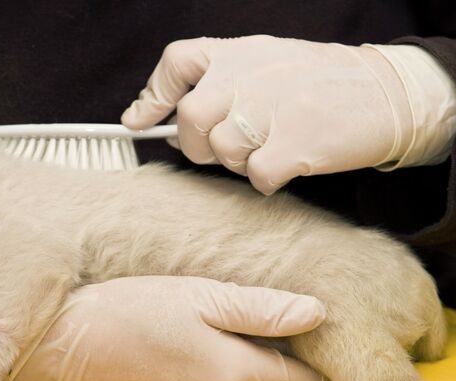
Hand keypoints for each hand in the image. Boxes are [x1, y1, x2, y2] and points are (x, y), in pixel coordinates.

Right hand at [4, 276, 337, 380]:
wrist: (66, 345)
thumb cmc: (130, 311)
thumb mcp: (199, 295)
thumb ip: (261, 310)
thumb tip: (317, 312)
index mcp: (239, 374)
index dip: (326, 369)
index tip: (330, 346)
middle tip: (317, 357)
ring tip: (285, 364)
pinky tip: (240, 374)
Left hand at [121, 35, 413, 194]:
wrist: (389, 93)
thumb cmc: (320, 83)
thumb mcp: (268, 61)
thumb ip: (218, 81)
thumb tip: (152, 115)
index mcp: (241, 52)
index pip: (178, 61)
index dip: (152, 94)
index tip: (138, 120)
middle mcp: (251, 75)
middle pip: (190, 118)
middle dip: (197, 144)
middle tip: (221, 149)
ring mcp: (272, 108)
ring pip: (222, 151)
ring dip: (239, 162)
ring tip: (270, 147)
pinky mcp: (295, 142)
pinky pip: (257, 176)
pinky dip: (268, 180)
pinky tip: (288, 164)